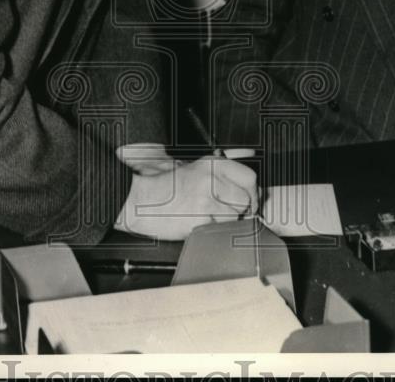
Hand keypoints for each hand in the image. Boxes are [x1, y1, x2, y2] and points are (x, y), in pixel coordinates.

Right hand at [115, 155, 258, 240]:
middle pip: (245, 200)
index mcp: (212, 164)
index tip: (251, 202)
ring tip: (206, 216)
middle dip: (241, 211)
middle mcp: (211, 178)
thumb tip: (248, 186)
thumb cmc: (165, 187)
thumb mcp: (194, 170)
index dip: (254, 194)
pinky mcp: (198, 218)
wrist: (140, 199)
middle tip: (227, 213)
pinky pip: (219, 229)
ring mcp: (205, 198)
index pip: (249, 177)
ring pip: (234, 217)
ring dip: (225, 222)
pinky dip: (212, 230)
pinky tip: (198, 222)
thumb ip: (221, 175)